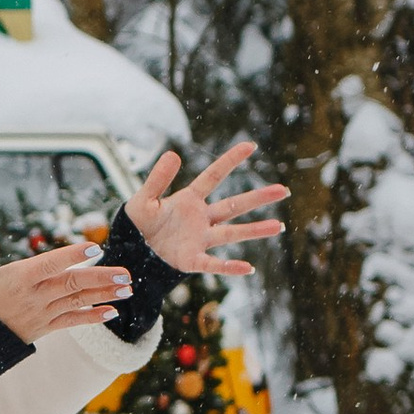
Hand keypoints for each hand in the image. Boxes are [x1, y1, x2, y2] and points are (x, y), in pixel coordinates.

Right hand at [0, 233, 127, 340]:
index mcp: (18, 279)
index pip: (49, 265)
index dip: (71, 256)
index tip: (94, 248)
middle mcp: (34, 297)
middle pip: (72, 285)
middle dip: (101, 279)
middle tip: (126, 274)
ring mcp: (42, 314)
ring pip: (77, 302)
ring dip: (104, 295)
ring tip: (128, 288)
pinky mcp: (45, 328)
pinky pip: (72, 322)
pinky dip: (92, 318)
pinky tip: (112, 312)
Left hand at [122, 140, 288, 276]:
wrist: (130, 251)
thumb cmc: (138, 225)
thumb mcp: (143, 199)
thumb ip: (157, 179)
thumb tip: (173, 154)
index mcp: (189, 200)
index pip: (213, 176)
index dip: (230, 160)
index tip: (251, 145)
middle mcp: (201, 219)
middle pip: (234, 205)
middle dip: (258, 198)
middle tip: (283, 190)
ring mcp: (199, 240)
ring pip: (232, 233)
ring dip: (255, 230)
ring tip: (278, 226)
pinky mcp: (191, 260)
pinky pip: (212, 264)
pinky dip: (229, 267)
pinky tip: (248, 268)